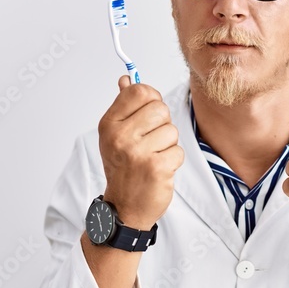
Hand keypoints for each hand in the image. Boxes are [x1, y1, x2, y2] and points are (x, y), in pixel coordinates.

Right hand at [98, 75, 183, 229]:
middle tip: (150, 142)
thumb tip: (126, 79)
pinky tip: (159, 170)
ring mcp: (138, 152)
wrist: (124, 207)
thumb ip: (123, 106)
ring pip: (172, 130)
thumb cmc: (122, 168)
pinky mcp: (156, 168)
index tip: (148, 113)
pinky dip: (173, 161)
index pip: (139, 91)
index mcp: (109, 124)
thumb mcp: (115, 135)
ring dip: (168, 145)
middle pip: (160, 108)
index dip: (151, 99)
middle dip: (162, 124)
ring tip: (153, 157)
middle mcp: (121, 136)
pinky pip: (178, 151)